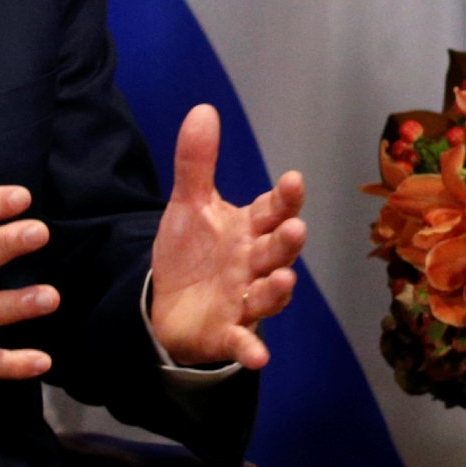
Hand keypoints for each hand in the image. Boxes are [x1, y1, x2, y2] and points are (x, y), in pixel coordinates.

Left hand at [145, 104, 304, 368]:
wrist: (170, 304)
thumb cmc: (192, 252)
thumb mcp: (189, 205)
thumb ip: (196, 162)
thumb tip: (203, 110)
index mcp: (249, 229)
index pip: (272, 209)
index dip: (284, 198)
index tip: (293, 180)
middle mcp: (254, 263)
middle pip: (276, 251)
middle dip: (287, 241)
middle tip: (295, 228)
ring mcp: (244, 299)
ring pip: (268, 294)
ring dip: (278, 290)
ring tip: (284, 280)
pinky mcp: (228, 331)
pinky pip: (242, 340)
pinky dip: (251, 348)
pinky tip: (259, 356)